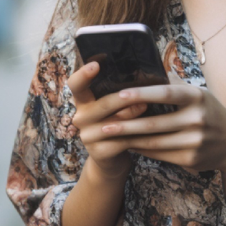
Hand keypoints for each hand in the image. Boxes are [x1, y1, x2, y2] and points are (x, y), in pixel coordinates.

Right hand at [67, 63, 146, 177]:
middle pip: (103, 103)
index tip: (96, 64)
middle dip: (125, 97)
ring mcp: (88, 136)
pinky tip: (150, 130)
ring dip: (133, 114)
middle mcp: (81, 117)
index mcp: (83, 102)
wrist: (112, 160)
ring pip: (115, 123)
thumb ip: (119, 92)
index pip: (76, 85)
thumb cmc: (117, 125)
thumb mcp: (114, 107)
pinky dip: (137, 135)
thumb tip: (143, 71)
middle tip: (144, 90)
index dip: (83, 74)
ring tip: (147, 106)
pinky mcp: (99, 152)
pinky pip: (122, 141)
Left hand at [98, 82, 225, 173]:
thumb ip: (174, 83)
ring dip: (129, 139)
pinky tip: (128, 145)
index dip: (142, 94)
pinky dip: (141, 149)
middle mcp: (197, 118)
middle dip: (125, 125)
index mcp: (197, 96)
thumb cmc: (208, 111)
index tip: (120, 94)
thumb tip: (145, 67)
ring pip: (154, 142)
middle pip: (154, 123)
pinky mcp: (190, 159)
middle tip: (103, 124)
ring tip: (109, 136)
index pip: (166, 93)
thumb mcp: (198, 93)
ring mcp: (194, 141)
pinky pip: (159, 154)